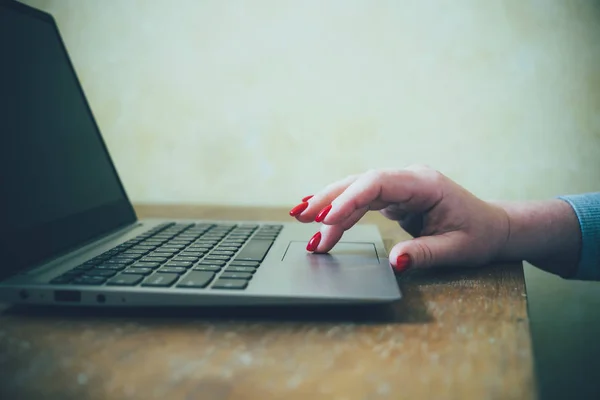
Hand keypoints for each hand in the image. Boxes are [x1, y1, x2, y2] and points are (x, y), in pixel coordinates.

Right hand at [289, 166, 510, 271]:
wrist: (492, 227)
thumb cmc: (479, 235)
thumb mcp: (457, 249)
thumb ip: (425, 253)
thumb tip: (394, 263)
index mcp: (425, 183)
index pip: (378, 183)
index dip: (350, 198)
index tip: (327, 218)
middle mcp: (408, 179)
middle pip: (360, 182)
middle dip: (329, 199)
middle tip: (301, 217)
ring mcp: (400, 187)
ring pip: (357, 191)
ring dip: (330, 207)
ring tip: (304, 224)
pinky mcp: (394, 198)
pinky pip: (362, 201)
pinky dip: (342, 212)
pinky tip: (323, 220)